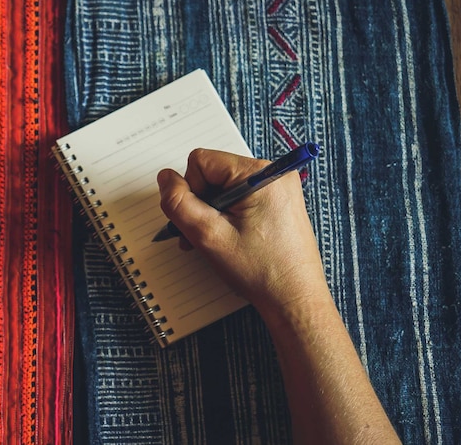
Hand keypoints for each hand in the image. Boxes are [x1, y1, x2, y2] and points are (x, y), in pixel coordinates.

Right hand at [156, 148, 329, 317]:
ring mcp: (277, 188)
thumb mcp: (208, 235)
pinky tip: (230, 239)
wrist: (294, 299)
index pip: (201, 161)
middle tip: (204, 235)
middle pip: (212, 173)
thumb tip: (166, 179)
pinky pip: (239, 198)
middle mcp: (273, 174)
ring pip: (223, 188)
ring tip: (218, 241)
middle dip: (201, 204)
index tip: (202, 220)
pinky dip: (226, 217)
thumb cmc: (262, 271)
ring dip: (212, 213)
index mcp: (260, 174)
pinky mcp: (278, 202)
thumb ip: (179, 203)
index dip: (191, 191)